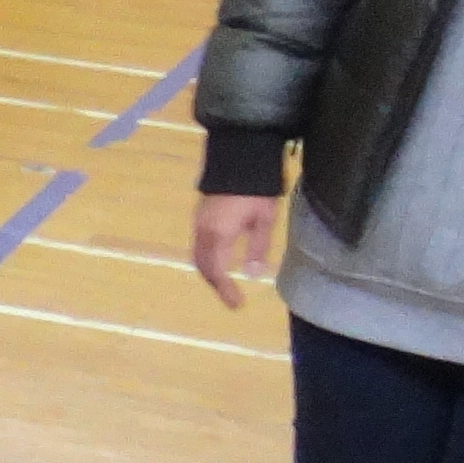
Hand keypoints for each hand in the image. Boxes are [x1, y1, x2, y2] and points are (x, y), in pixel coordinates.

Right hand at [191, 193, 276, 309]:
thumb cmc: (256, 188)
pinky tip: (220, 258)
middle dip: (215, 284)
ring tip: (225, 281)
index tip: (237, 305)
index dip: (225, 291)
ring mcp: (199, 223)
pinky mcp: (200, 216)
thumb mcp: (265, 218)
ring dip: (209, 272)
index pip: (217, 272)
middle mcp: (203, 233)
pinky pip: (198, 245)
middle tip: (230, 296)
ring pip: (198, 256)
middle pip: (203, 267)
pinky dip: (207, 259)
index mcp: (219, 236)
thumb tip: (253, 275)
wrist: (239, 156)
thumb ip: (258, 247)